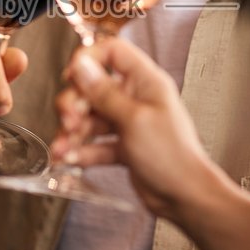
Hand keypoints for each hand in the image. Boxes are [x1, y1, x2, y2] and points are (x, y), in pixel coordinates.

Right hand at [52, 38, 221, 220]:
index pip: (112, 52)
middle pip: (94, 88)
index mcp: (145, 82)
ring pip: (91, 118)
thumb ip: (104, 92)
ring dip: (73, 132)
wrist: (184, 197)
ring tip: (64, 148)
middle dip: (75, 104)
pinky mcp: (123, 146)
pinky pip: (95, 143)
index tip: (71, 77)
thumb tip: (82, 65)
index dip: (88, 59)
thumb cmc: (172, 156)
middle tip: (69, 121)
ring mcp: (129, 123)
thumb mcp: (134, 119)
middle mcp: (136, 98)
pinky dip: (82, 151)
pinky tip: (72, 159)